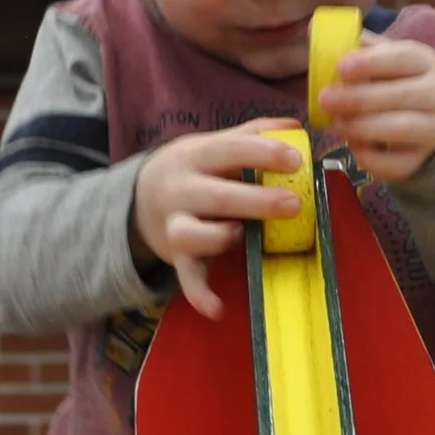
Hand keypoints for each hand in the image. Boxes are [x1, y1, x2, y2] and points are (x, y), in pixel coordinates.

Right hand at [130, 116, 304, 319]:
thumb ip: (251, 134)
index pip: (229, 150)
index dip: (262, 153)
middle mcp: (180, 190)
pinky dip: (199, 294)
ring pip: (192, 234)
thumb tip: (294, 126)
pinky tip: (218, 308)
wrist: (139, 199)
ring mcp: (175, 225)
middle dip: (255, 200)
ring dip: (219, 238)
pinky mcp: (177, 257)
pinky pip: (186, 278)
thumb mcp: (212, 145)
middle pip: (216, 195)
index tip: (296, 159)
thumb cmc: (193, 170)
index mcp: (195, 156)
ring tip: (244, 236)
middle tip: (294, 204)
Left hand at [317, 36, 434, 183]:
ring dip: (360, 127)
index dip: (371, 63)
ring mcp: (433, 131)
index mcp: (425, 63)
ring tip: (335, 123)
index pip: (402, 59)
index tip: (341, 67)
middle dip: (357, 99)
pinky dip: (368, 156)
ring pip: (397, 130)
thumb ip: (355, 45)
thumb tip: (313, 28)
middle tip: (324, 99)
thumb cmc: (399, 81)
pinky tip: (352, 145)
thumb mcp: (387, 57)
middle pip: (398, 97)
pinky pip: (394, 163)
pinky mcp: (421, 160)